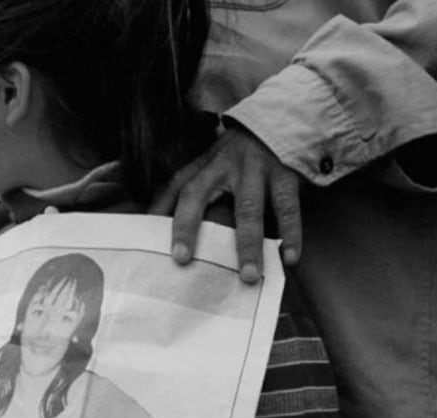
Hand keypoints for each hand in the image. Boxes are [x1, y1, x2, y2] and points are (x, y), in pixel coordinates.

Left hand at [151, 125, 301, 282]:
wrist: (283, 122)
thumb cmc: (239, 155)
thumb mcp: (212, 164)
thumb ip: (192, 190)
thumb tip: (159, 223)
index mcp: (204, 165)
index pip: (176, 188)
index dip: (160, 211)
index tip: (147, 238)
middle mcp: (224, 165)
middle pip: (200, 195)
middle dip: (188, 227)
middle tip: (182, 259)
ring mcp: (255, 168)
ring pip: (249, 209)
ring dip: (248, 244)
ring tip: (250, 275)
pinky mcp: (285, 174)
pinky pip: (287, 207)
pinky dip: (290, 234)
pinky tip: (289, 257)